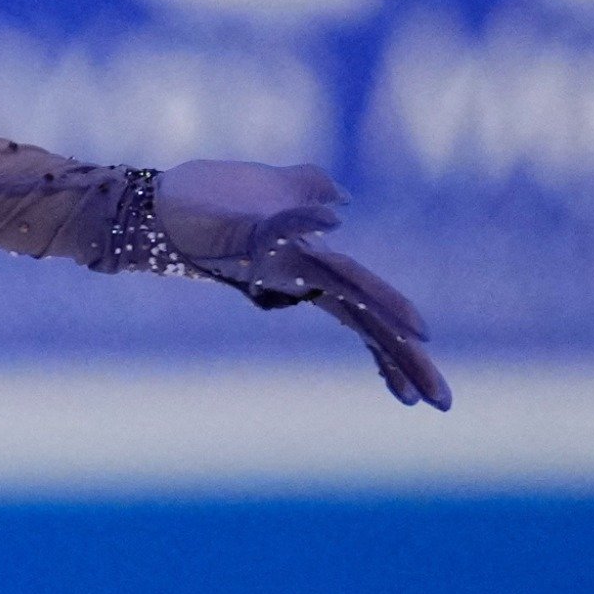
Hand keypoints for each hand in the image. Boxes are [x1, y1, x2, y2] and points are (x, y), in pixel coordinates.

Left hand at [150, 159, 449, 409]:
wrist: (155, 204)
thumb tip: (341, 201)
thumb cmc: (215, 205)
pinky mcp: (246, 234)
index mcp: (312, 270)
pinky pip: (279, 227)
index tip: (424, 397)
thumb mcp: (279, 191)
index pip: (367, 319)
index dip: (397, 354)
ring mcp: (274, 258)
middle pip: (364, 319)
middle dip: (402, 356)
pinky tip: (334, 218)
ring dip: (381, 304)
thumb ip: (311, 191)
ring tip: (421, 333)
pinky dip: (305, 219)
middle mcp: (296, 275)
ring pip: (338, 283)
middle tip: (438, 403)